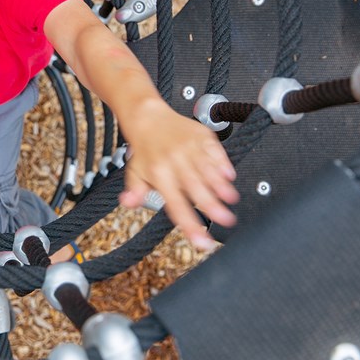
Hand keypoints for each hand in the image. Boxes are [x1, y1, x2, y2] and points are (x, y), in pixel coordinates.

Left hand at [118, 106, 237, 251]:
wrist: (148, 117)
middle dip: (212, 206)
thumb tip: (128, 203)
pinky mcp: (202, 136)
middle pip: (196, 188)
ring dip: (221, 186)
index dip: (189, 224)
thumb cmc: (145, 150)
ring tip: (231, 200)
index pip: (175, 204)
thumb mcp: (135, 173)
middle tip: (226, 221)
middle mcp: (175, 162)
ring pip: (208, 169)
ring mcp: (190, 148)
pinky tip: (229, 175)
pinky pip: (215, 150)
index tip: (202, 242)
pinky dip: (223, 163)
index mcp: (159, 174)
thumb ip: (135, 192)